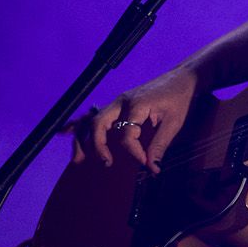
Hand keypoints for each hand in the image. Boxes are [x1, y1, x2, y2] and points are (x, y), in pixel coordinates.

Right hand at [75, 65, 201, 173]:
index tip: (145, 163)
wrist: (183, 78)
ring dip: (83, 139)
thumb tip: (152, 168)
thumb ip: (160, 145)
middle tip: (107, 163)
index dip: (134, 152)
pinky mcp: (118, 104)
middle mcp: (123, 101)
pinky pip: (95, 114)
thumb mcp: (174, 123)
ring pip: (92, 119)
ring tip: (78, 159)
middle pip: (99, 124)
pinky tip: (65, 133)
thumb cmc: (179, 98)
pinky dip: (80, 125)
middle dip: (98, 146)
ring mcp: (118, 101)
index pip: (126, 135)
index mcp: (137, 104)